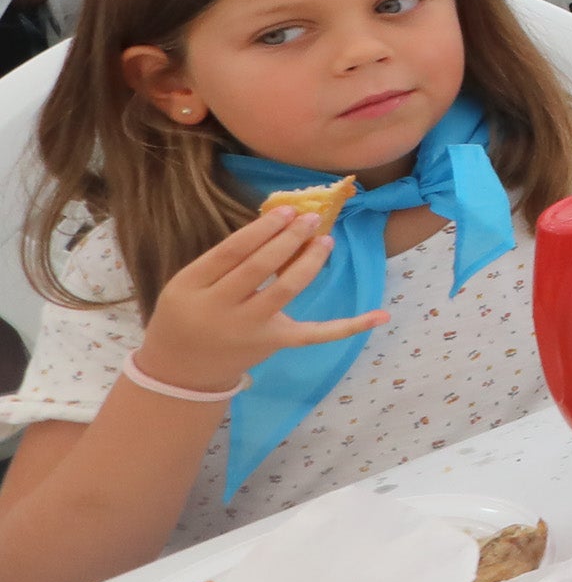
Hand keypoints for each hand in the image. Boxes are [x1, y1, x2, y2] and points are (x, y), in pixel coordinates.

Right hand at [138, 204, 381, 392]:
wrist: (181, 371)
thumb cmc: (187, 314)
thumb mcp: (188, 284)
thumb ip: (223, 260)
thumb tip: (277, 222)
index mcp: (190, 286)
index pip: (231, 251)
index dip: (262, 228)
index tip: (287, 210)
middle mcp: (219, 309)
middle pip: (260, 267)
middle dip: (289, 239)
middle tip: (311, 219)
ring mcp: (249, 328)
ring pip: (287, 289)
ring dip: (310, 262)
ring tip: (325, 240)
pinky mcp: (275, 343)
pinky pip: (315, 334)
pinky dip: (349, 326)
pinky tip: (381, 316)